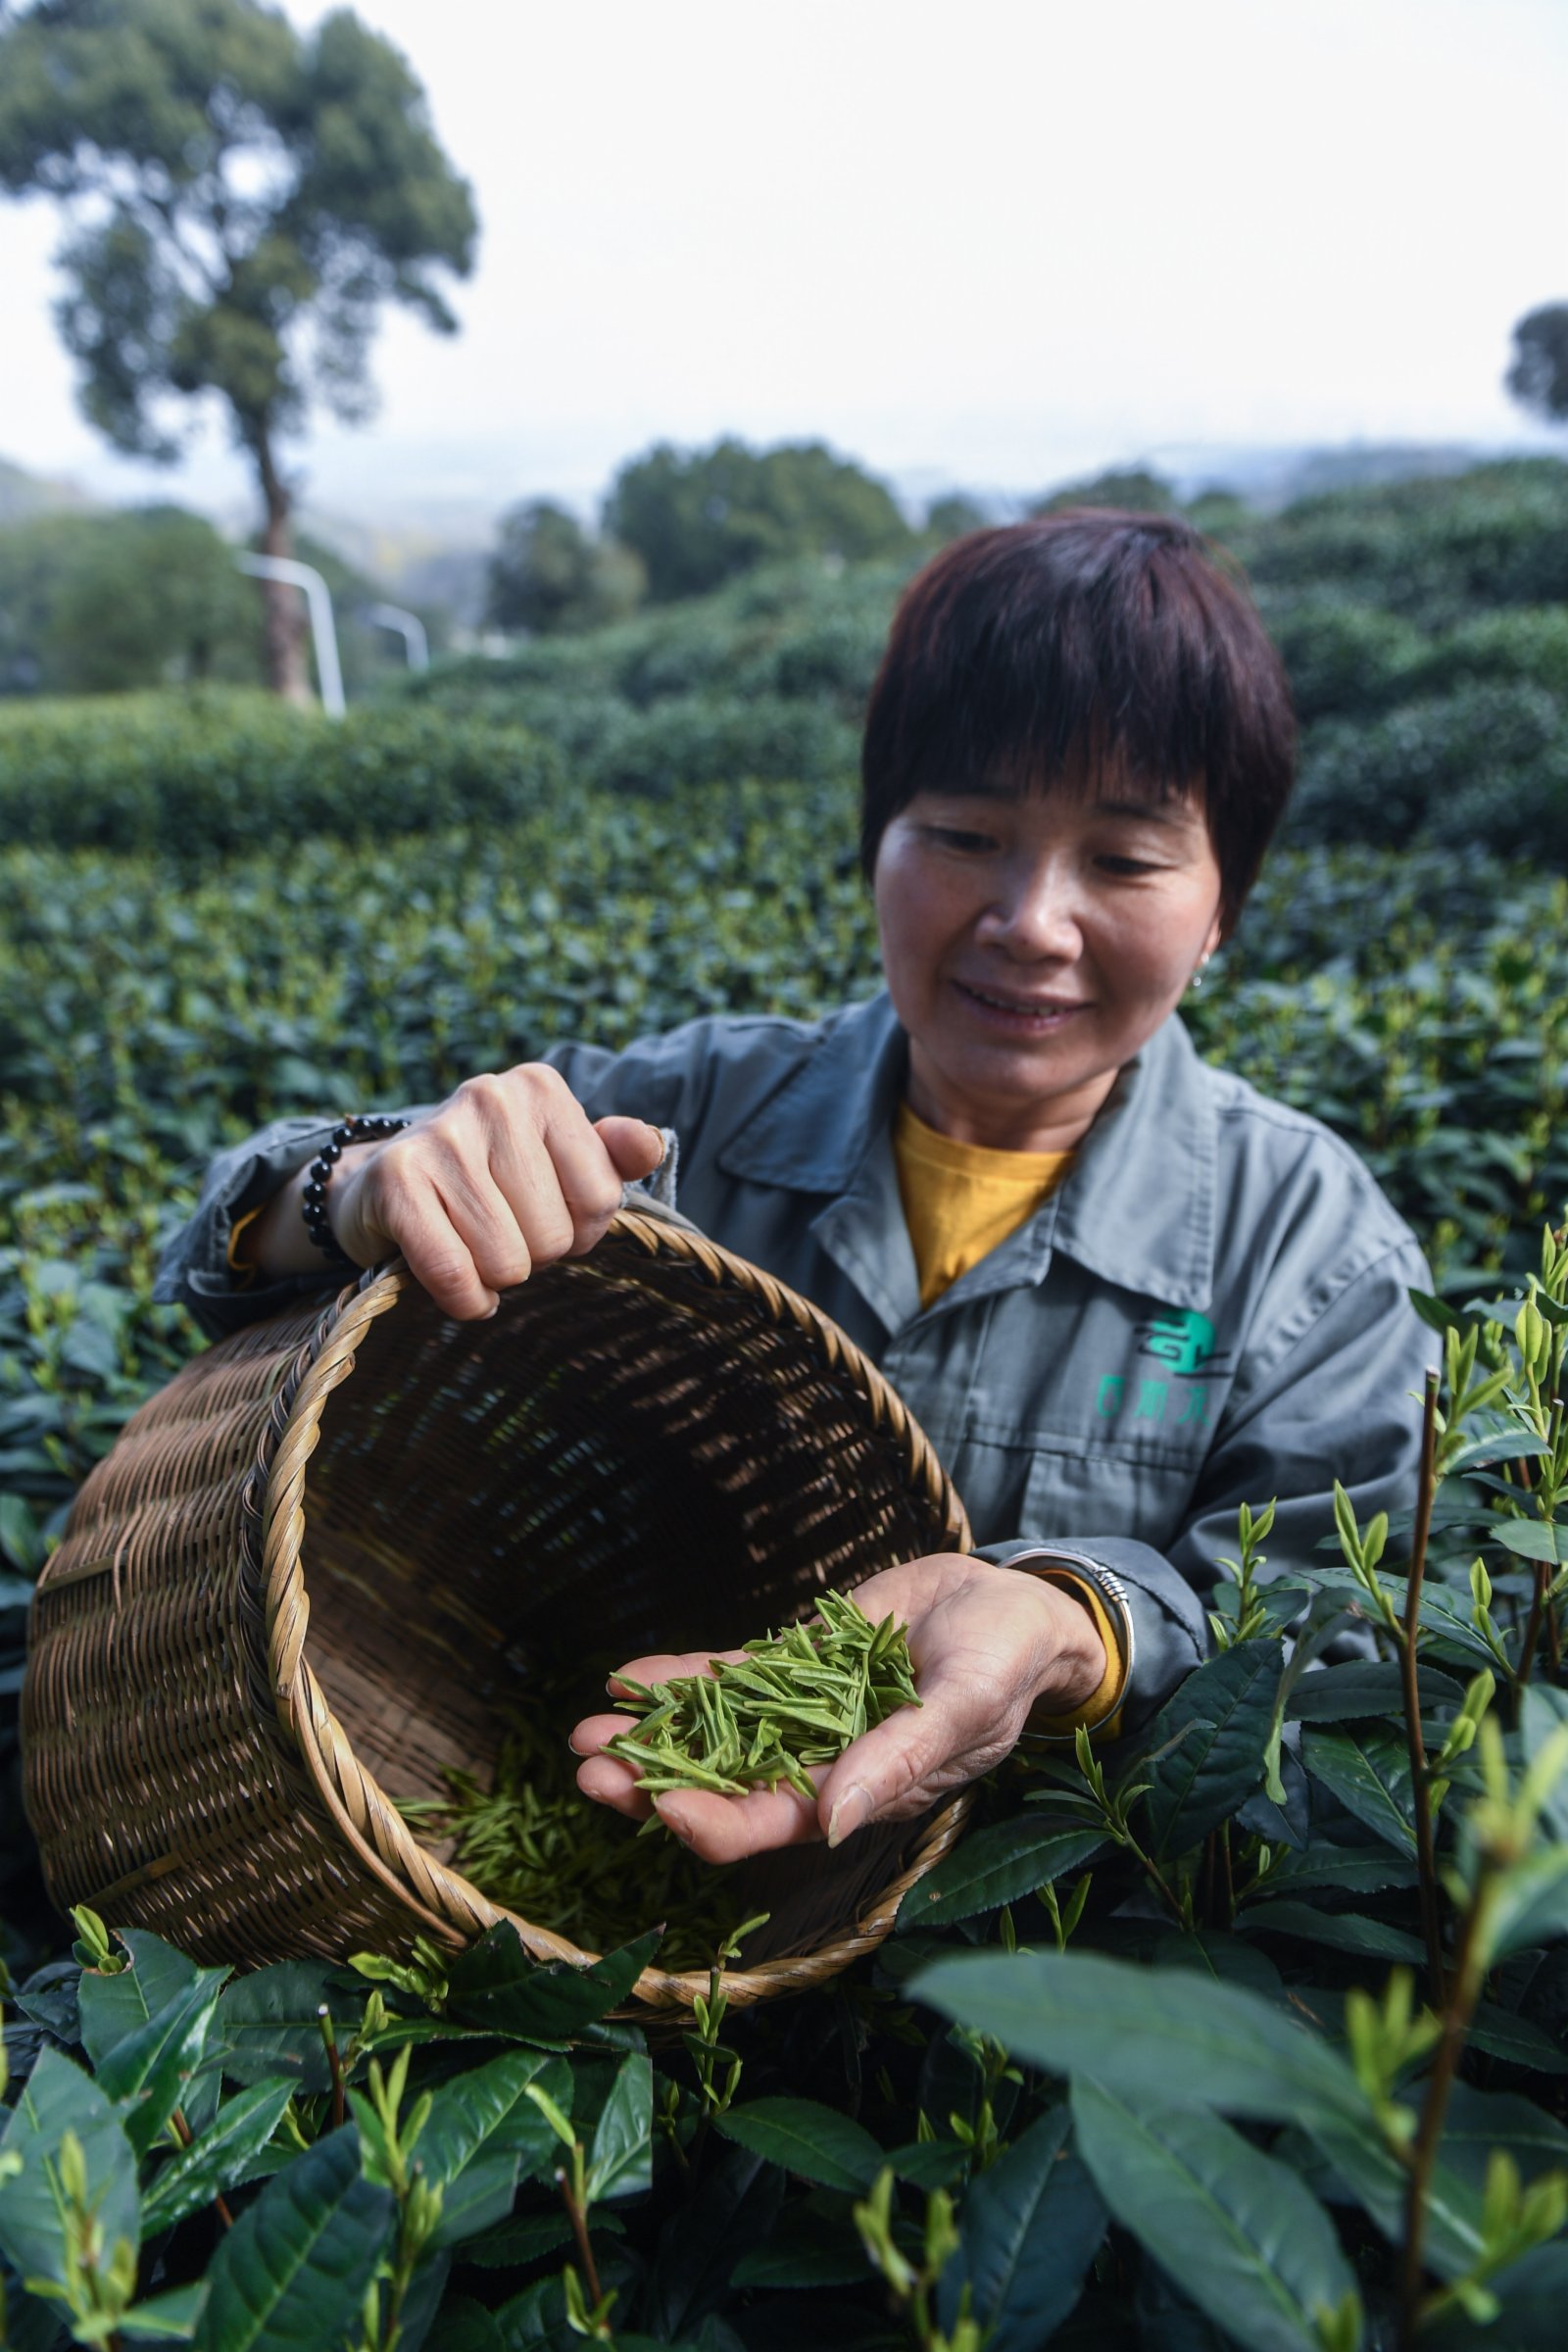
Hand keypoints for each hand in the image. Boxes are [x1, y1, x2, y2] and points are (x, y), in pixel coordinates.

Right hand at [320, 1066, 663, 1318]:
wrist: (383, 1184)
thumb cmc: (489, 1178)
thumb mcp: (556, 1158)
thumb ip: (611, 1157)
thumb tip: (650, 1146)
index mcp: (540, 1088)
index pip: (602, 1199)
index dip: (581, 1231)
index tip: (547, 1216)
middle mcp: (492, 1097)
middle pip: (555, 1236)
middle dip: (534, 1254)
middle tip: (501, 1231)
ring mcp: (440, 1135)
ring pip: (506, 1262)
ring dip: (495, 1278)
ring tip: (472, 1246)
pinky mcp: (396, 1180)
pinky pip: (454, 1274)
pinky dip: (463, 1299)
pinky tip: (458, 1285)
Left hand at [568, 1553, 1107, 1863]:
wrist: (1011, 1608)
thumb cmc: (1006, 1664)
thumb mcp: (966, 1705)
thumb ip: (900, 1759)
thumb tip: (831, 1821)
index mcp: (860, 1796)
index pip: (772, 1826)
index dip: (714, 1823)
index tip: (662, 1808)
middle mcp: (818, 1766)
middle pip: (720, 1789)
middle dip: (651, 1787)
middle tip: (588, 1774)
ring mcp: (798, 1716)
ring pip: (708, 1737)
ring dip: (646, 1740)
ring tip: (581, 1736)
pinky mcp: (793, 1669)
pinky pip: (722, 1682)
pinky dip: (674, 1683)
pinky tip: (622, 1681)